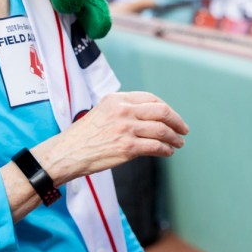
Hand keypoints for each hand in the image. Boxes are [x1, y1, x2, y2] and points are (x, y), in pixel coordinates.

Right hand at [30, 91, 186, 184]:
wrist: (68, 152)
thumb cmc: (83, 136)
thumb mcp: (102, 112)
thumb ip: (123, 110)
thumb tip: (148, 117)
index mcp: (117, 99)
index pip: (150, 98)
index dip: (166, 108)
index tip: (172, 117)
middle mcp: (123, 111)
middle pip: (161, 111)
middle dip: (177, 121)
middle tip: (183, 130)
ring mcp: (126, 129)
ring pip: (162, 130)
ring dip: (174, 138)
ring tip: (179, 143)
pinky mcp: (128, 147)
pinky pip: (156, 147)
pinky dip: (166, 150)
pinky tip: (168, 152)